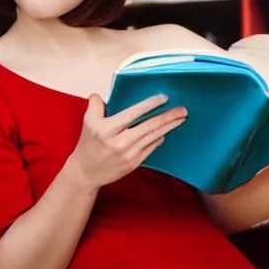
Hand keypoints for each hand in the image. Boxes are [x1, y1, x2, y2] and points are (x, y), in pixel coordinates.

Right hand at [67, 94, 186, 190]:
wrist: (84, 173)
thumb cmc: (88, 145)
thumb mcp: (88, 123)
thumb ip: (95, 106)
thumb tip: (98, 94)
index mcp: (107, 130)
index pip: (133, 113)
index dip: (150, 105)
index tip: (164, 98)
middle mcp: (119, 142)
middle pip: (149, 126)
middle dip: (168, 116)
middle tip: (183, 109)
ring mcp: (128, 154)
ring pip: (153, 136)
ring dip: (169, 127)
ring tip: (181, 118)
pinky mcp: (133, 163)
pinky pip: (151, 147)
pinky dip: (160, 138)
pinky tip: (166, 132)